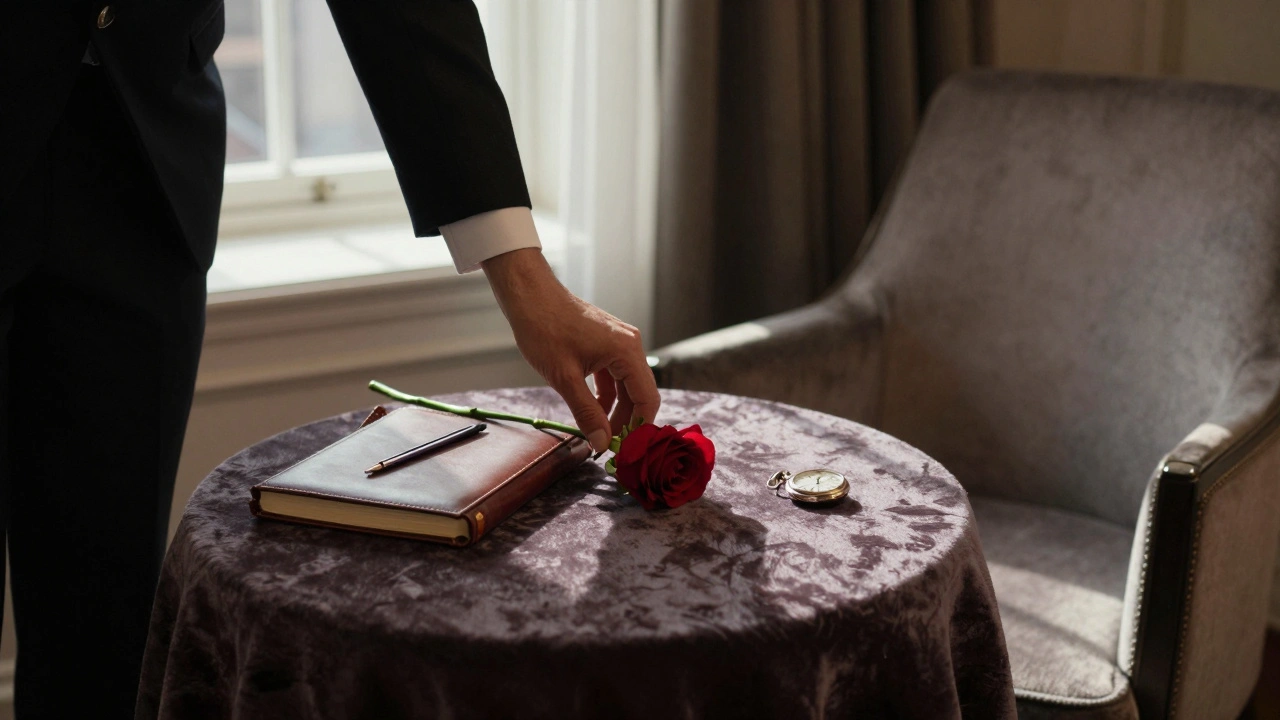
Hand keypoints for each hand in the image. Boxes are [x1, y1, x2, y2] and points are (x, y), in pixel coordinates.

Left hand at [481, 248, 660, 451]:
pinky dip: (605, 396)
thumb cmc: (544, 329)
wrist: (529, 297)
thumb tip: (600, 443)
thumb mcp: (565, 378)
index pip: (647, 399)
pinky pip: (613, 376)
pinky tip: (591, 411)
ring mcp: (619, 343)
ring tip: (596, 434)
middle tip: (607, 446)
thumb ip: (586, 412)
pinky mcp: (606, 344)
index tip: (624, 450)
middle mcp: (629, 346)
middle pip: (639, 394)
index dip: (638, 428)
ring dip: (614, 411)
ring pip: (625, 387)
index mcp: (626, 352)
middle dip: (626, 422)